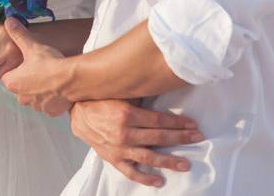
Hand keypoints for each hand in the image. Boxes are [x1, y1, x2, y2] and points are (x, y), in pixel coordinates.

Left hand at [1, 18, 70, 115]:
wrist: (71, 79)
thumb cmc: (50, 63)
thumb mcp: (32, 45)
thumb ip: (18, 34)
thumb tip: (8, 21)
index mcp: (13, 83)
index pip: (9, 76)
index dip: (18, 69)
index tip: (28, 63)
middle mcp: (21, 97)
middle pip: (21, 88)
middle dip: (29, 81)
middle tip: (41, 69)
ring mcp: (36, 106)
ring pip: (34, 97)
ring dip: (40, 90)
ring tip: (51, 78)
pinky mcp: (50, 112)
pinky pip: (48, 105)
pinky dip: (52, 98)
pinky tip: (59, 88)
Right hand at [70, 100, 203, 187]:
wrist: (76, 113)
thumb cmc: (99, 100)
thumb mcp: (119, 93)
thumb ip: (139, 98)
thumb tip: (161, 92)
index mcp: (127, 114)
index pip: (159, 120)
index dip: (178, 123)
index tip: (192, 124)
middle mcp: (124, 133)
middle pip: (159, 137)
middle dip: (180, 137)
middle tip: (197, 138)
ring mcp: (119, 148)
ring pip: (149, 157)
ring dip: (169, 160)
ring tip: (185, 163)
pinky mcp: (113, 158)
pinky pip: (131, 171)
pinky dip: (145, 177)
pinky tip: (159, 180)